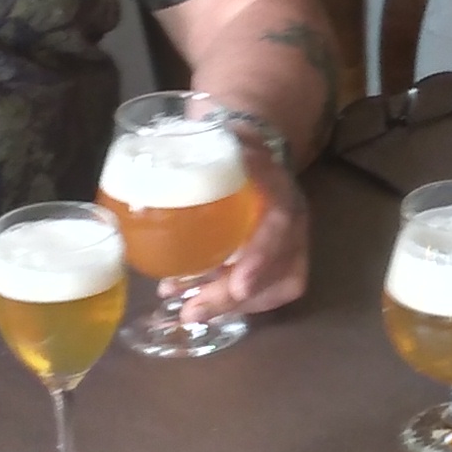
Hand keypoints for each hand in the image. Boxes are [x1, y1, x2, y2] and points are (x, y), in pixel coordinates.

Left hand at [174, 145, 308, 322]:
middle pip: (279, 269)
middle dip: (234, 295)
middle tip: (192, 312)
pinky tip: (198, 301)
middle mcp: (292, 221)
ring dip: (232, 304)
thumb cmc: (234, 147)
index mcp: (279, 189)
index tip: (239, 286)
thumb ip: (203, 154)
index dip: (261, 257)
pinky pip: (266, 293)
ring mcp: (289, 243)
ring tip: (191, 310)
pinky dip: (233, 303)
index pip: (279, 225)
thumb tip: (159, 176)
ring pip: (275, 287)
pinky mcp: (279, 261)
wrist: (255, 150)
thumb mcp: (223, 140)